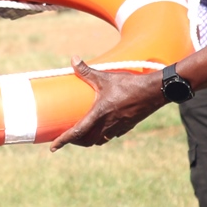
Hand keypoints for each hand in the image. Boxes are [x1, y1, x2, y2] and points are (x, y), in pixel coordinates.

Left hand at [49, 61, 167, 149]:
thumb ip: (87, 70)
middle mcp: (107, 125)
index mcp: (99, 115)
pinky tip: (101, 129)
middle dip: (75, 141)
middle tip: (67, 137)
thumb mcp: (105, 77)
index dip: (63, 141)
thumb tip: (73, 59)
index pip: (76, 132)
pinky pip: (111, 136)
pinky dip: (103, 136)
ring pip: (99, 141)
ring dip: (89, 140)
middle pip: (86, 141)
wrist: (154, 91)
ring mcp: (118, 128)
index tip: (52, 147)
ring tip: (82, 134)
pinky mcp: (127, 127)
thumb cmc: (129, 84)